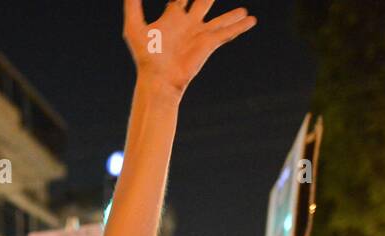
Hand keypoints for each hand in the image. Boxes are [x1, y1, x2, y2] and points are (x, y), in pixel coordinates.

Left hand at [123, 1, 256, 94]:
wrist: (159, 79)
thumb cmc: (146, 56)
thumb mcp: (134, 27)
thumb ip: (132, 5)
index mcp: (171, 18)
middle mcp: (188, 24)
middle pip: (203, 2)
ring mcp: (200, 34)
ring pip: (220, 19)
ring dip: (231, 14)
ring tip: (243, 10)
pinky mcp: (209, 43)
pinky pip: (227, 32)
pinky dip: (240, 27)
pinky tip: (251, 20)